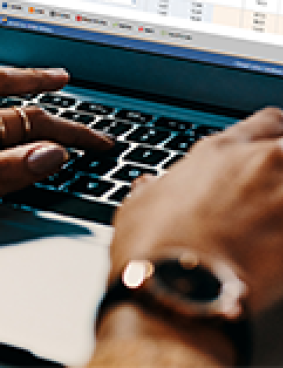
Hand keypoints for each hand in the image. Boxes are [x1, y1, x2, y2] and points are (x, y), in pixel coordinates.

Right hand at [110, 106, 282, 314]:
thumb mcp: (142, 207)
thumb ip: (156, 191)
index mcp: (218, 151)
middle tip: (277, 192)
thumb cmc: (156, 248)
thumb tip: (150, 189)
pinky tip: (281, 247)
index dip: (274, 137)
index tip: (272, 153)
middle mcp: (259, 161)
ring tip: (277, 222)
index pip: (267, 122)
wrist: (181, 288)